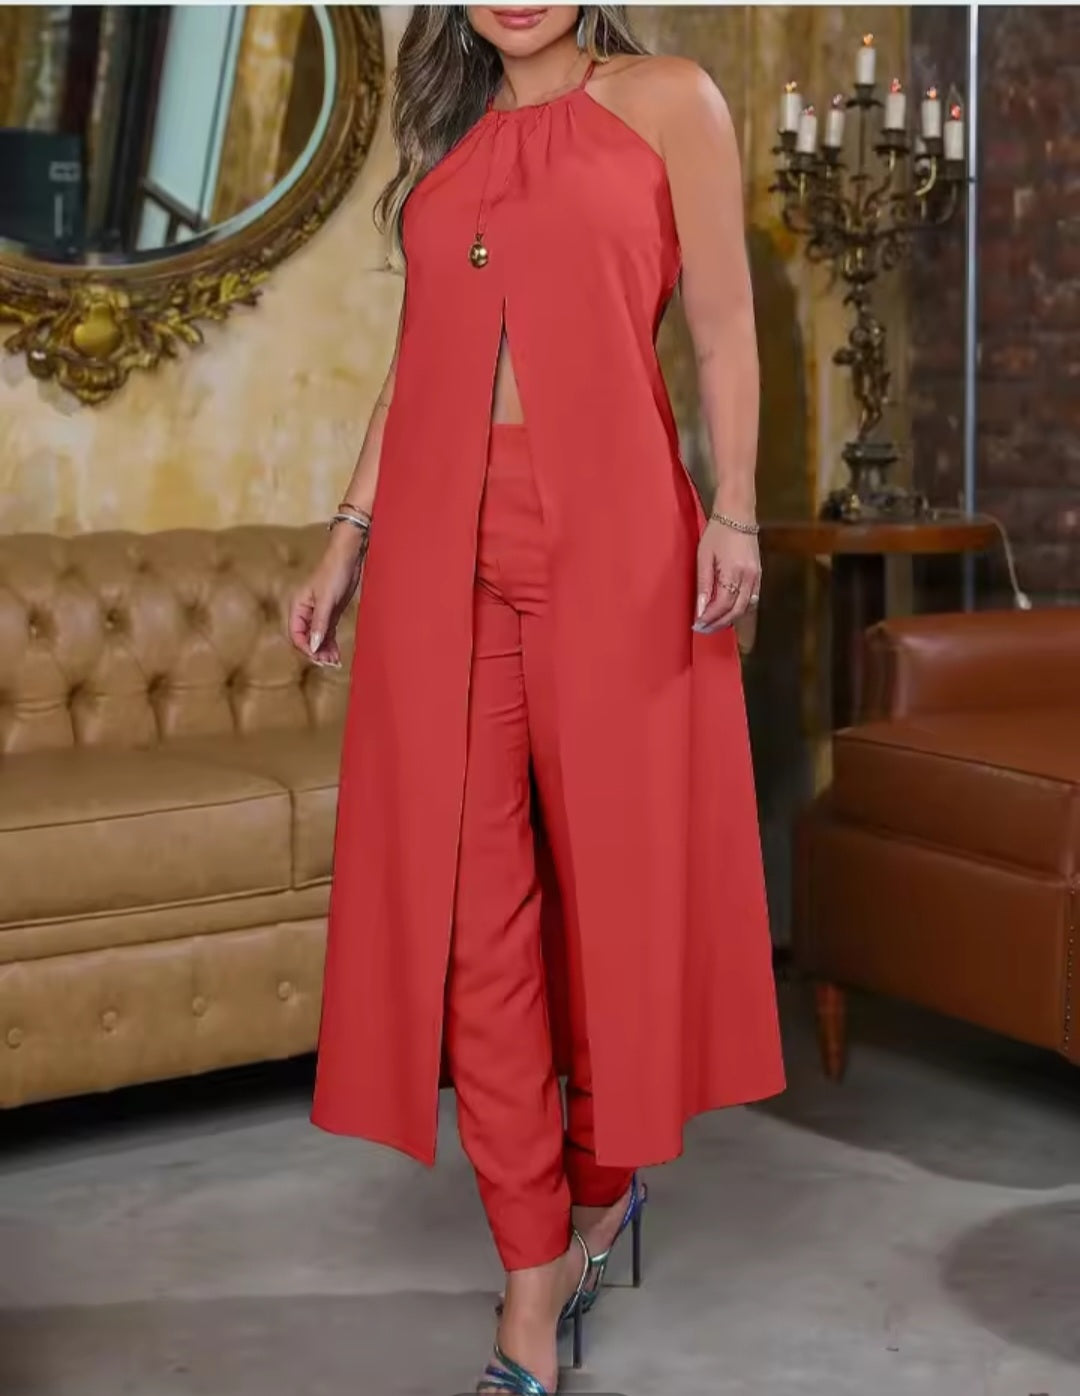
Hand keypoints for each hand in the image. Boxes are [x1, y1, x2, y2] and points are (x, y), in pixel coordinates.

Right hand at [288, 528, 365, 666]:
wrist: (348, 558)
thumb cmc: (333, 574)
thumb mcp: (326, 601)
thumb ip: (319, 624)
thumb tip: (313, 646)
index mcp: (298, 607)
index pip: (296, 635)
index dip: (306, 648)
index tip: (318, 657)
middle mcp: (305, 612)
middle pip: (306, 639)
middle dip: (316, 652)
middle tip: (329, 663)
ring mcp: (317, 614)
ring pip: (317, 638)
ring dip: (324, 651)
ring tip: (334, 662)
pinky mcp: (329, 614)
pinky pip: (326, 633)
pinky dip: (330, 644)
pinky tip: (336, 654)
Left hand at [693, 518, 760, 632]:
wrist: (738, 516)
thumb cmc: (717, 533)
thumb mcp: (704, 557)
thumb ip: (703, 585)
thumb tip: (700, 610)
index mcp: (734, 572)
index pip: (722, 604)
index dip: (710, 618)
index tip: (697, 625)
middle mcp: (749, 578)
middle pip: (736, 611)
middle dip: (719, 623)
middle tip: (703, 629)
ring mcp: (757, 577)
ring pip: (746, 608)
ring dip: (729, 619)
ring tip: (713, 624)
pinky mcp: (759, 575)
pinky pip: (751, 600)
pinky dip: (739, 609)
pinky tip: (728, 612)